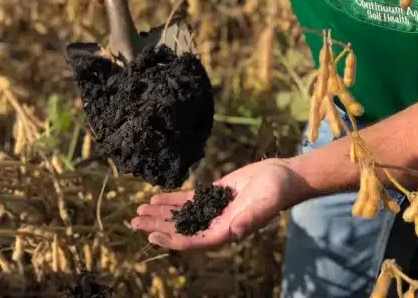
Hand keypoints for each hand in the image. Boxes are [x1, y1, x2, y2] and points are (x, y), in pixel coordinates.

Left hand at [131, 158, 312, 250]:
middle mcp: (217, 223)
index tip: (153, 236)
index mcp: (228, 231)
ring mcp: (214, 209)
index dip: (173, 239)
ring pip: (182, 215)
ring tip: (138, 212)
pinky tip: (155, 198)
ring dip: (161, 215)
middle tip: (134, 222)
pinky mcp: (215, 194)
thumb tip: (235, 233)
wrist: (283, 177)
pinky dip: (172, 200)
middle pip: (182, 229)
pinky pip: (189, 200)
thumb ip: (250, 219)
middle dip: (158, 226)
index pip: (195, 240)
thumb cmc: (277, 192)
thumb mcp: (265, 204)